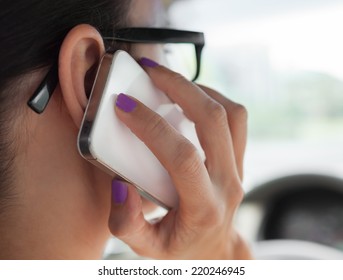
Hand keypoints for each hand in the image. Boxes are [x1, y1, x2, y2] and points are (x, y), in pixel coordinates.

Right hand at [108, 60, 250, 258]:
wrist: (214, 249)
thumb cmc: (180, 247)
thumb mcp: (147, 247)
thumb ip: (127, 223)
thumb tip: (121, 185)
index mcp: (204, 206)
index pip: (181, 156)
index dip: (151, 127)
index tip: (124, 106)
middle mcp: (227, 182)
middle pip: (213, 120)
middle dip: (179, 88)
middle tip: (150, 72)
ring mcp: (237, 168)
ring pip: (230, 113)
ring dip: (199, 88)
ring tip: (169, 78)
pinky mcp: (238, 157)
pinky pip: (235, 117)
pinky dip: (213, 97)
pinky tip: (189, 96)